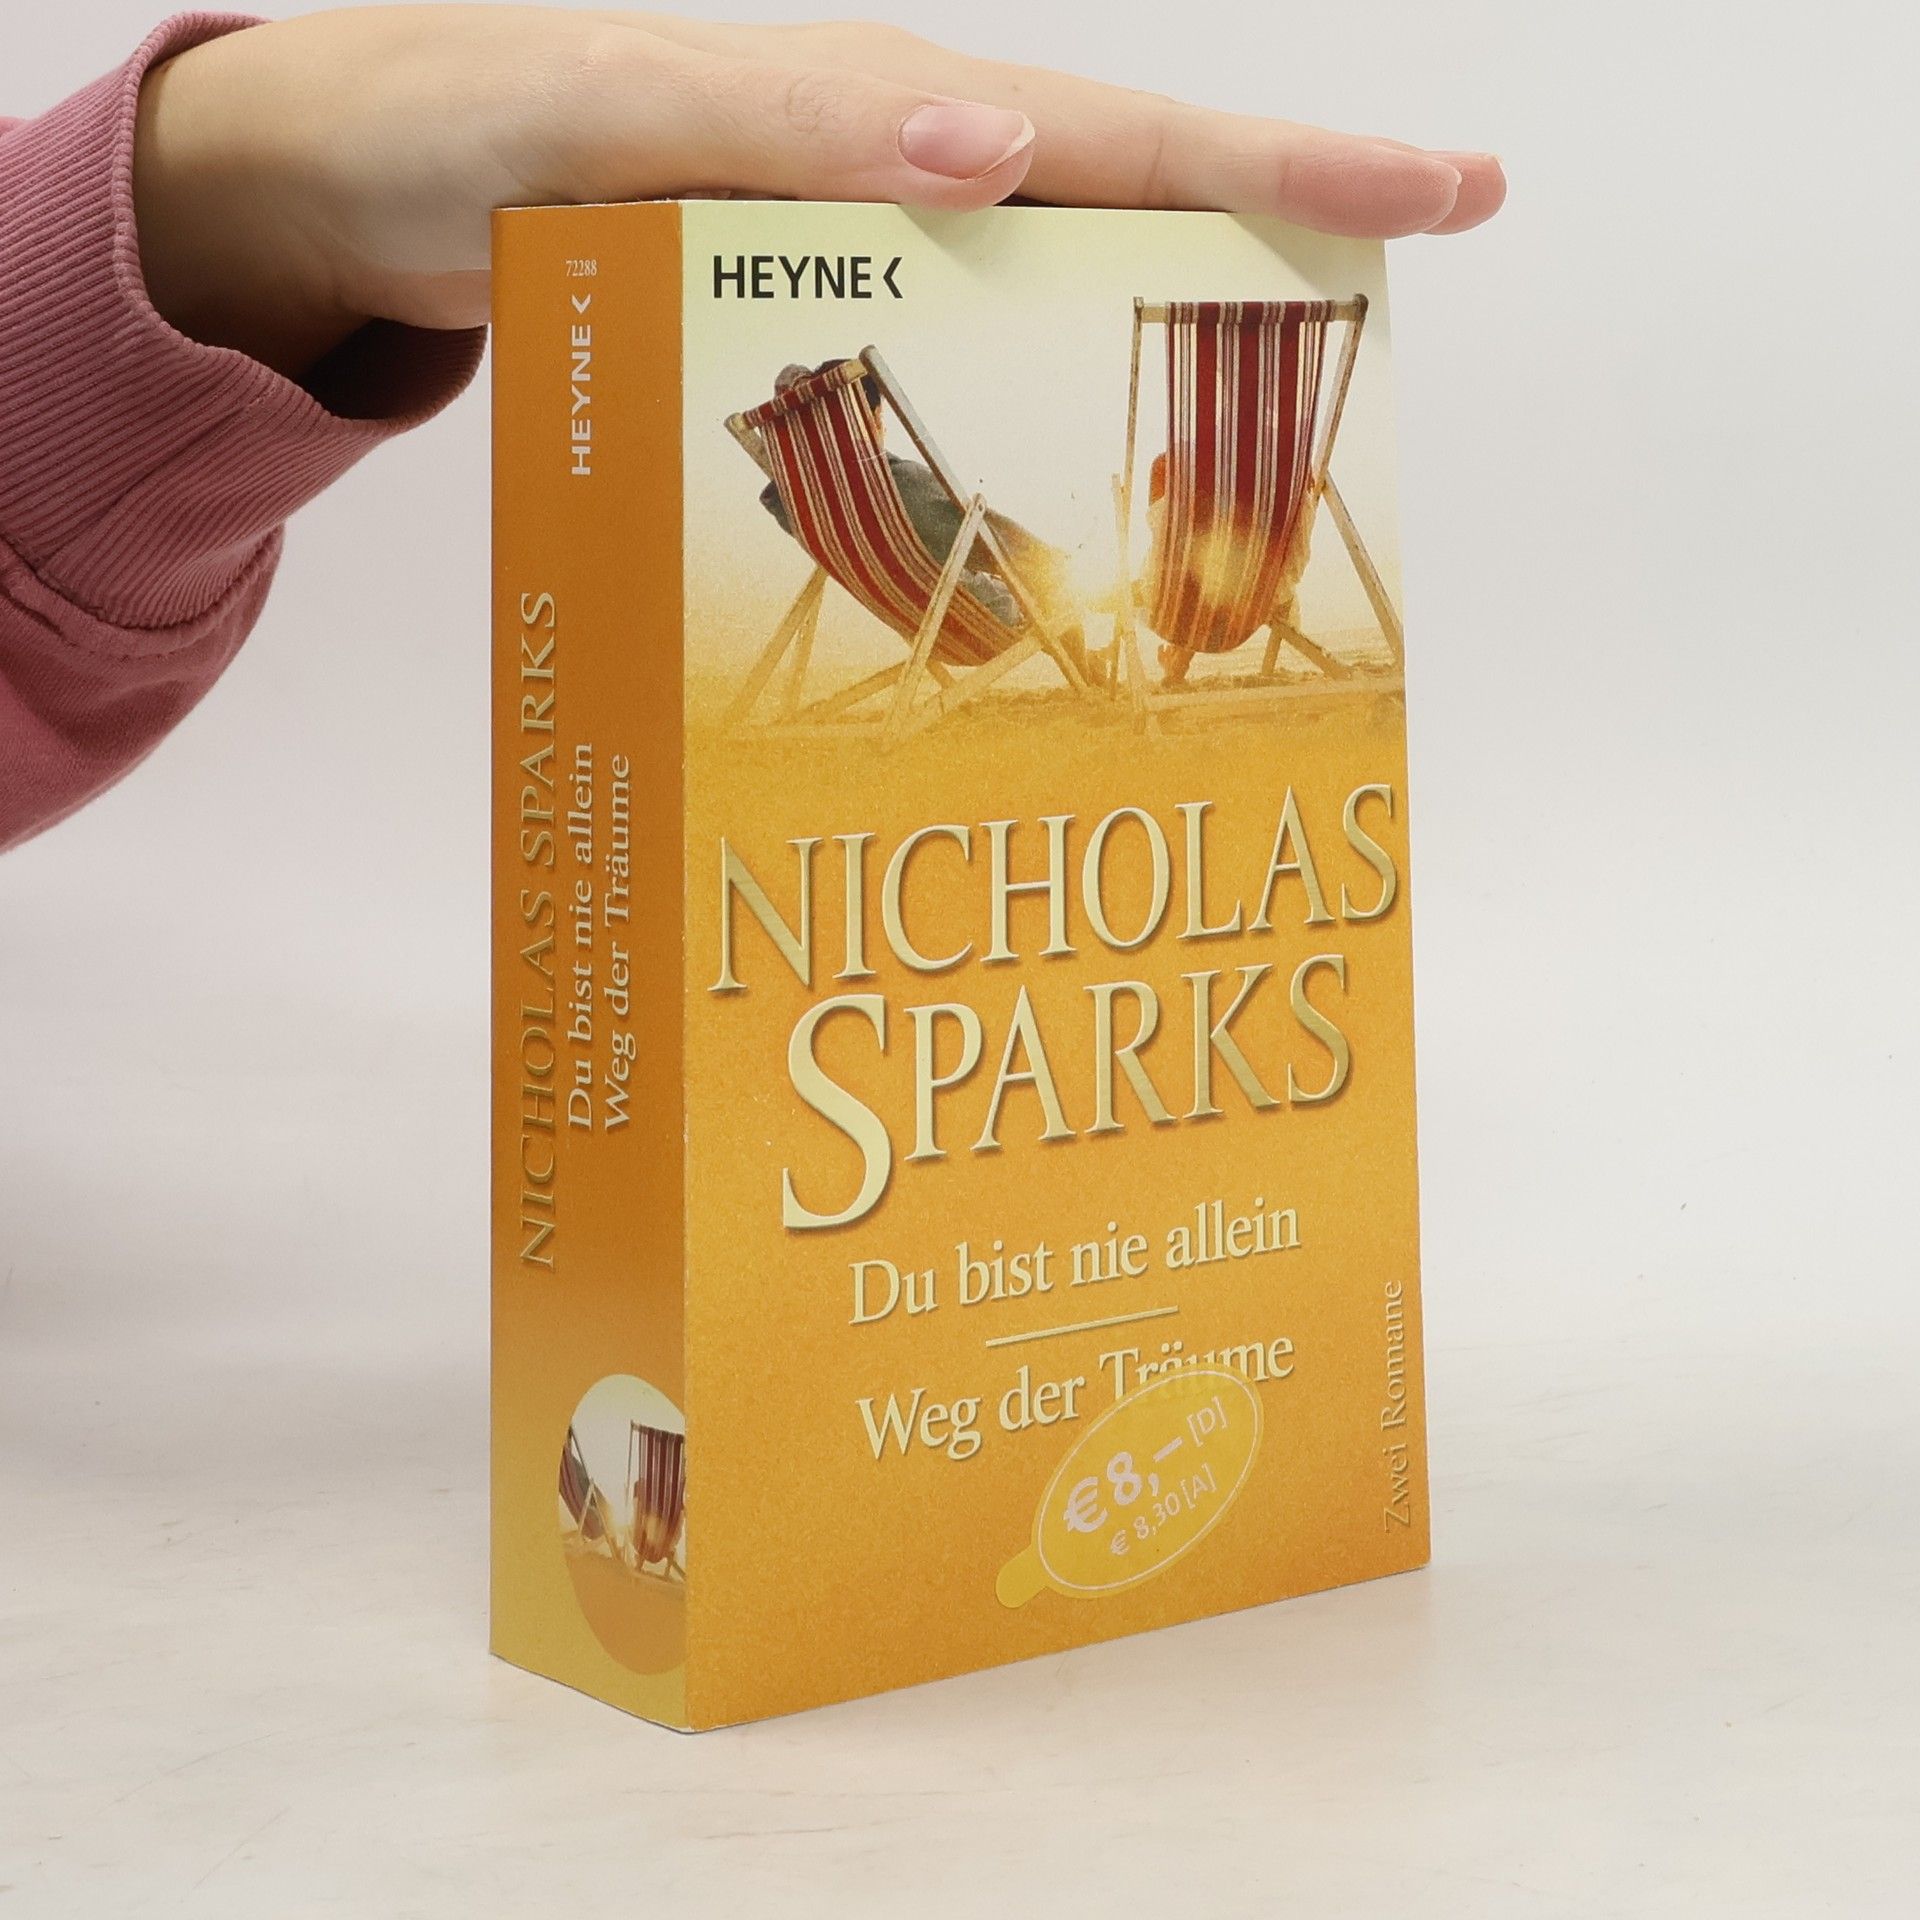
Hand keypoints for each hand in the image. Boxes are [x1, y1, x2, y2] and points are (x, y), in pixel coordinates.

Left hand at [132, 8, 1505, 377]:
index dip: (1293, 166)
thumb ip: (793, 127)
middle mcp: (900, 186)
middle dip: (1286, 237)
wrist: (369, 191)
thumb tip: (998, 149)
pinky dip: (1032, 422)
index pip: (1129, 138)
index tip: (1451, 190)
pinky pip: (957, 372)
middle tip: (1431, 274)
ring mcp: (869, 263)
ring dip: (1176, 343)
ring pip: (1060, 300)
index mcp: (884, 118)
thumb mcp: (611, 112)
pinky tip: (1069, 497)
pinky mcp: (820, 330)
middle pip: (1132, 211)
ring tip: (1292, 423)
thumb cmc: (470, 128)